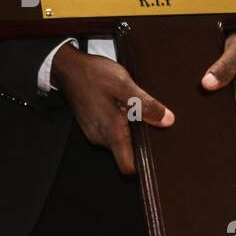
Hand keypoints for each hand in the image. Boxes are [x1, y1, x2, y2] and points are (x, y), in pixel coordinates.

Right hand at [50, 45, 174, 175]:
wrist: (68, 68)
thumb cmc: (93, 75)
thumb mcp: (124, 85)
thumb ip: (145, 105)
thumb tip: (167, 121)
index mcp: (111, 132)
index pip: (128, 167)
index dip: (143, 165)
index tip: (157, 155)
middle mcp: (101, 138)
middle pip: (127, 154)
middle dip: (140, 141)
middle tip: (149, 120)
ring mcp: (95, 133)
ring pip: (119, 142)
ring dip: (130, 129)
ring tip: (134, 109)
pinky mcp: (92, 126)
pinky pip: (111, 133)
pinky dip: (120, 123)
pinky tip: (122, 106)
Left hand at [200, 31, 235, 177]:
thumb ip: (225, 65)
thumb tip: (208, 83)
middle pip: (232, 136)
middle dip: (227, 156)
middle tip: (216, 177)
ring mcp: (226, 103)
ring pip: (217, 126)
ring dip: (208, 140)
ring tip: (194, 162)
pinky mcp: (213, 96)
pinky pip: (206, 113)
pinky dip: (197, 123)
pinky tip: (180, 131)